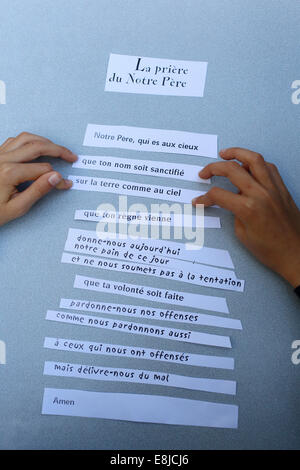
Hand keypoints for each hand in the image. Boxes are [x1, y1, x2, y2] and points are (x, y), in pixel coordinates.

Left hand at [0, 132, 76, 225]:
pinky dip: (29, 141)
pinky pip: (15, 140)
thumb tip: (56, 178)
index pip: (43, 170)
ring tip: (57, 149)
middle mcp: (3, 159)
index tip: (66, 184)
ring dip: (44, 141)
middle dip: (58, 150)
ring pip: (26, 138)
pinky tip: (37, 148)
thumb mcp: (17, 208)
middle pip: (37, 147)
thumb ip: (38, 191)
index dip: (57, 178)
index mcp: (9, 173)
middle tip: (71, 156)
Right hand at [192, 147, 299, 287]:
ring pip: (254, 159)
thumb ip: (235, 213)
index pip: (218, 194)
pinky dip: (256, 163)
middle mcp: (261, 194)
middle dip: (214, 168)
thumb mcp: (243, 235)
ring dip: (237, 153)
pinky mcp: (282, 189)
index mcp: (248, 208)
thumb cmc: (271, 250)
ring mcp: (273, 189)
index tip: (199, 201)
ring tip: (225, 154)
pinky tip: (248, 165)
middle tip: (204, 172)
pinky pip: (269, 168)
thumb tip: (232, 200)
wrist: (295, 254)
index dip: (205, 198)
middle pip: (232, 169)